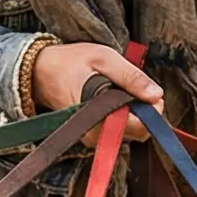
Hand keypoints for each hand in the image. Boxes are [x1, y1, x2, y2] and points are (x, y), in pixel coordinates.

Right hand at [32, 41, 160, 142]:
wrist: (39, 71)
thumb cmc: (69, 62)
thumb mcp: (104, 59)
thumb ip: (131, 77)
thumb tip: (157, 94)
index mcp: (99, 119)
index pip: (141, 128)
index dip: (152, 110)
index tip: (148, 90)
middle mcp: (96, 136)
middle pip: (138, 132)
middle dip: (144, 110)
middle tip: (134, 85)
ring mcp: (93, 138)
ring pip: (130, 131)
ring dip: (133, 111)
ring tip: (119, 88)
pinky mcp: (92, 136)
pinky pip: (118, 129)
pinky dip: (122, 113)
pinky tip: (112, 96)